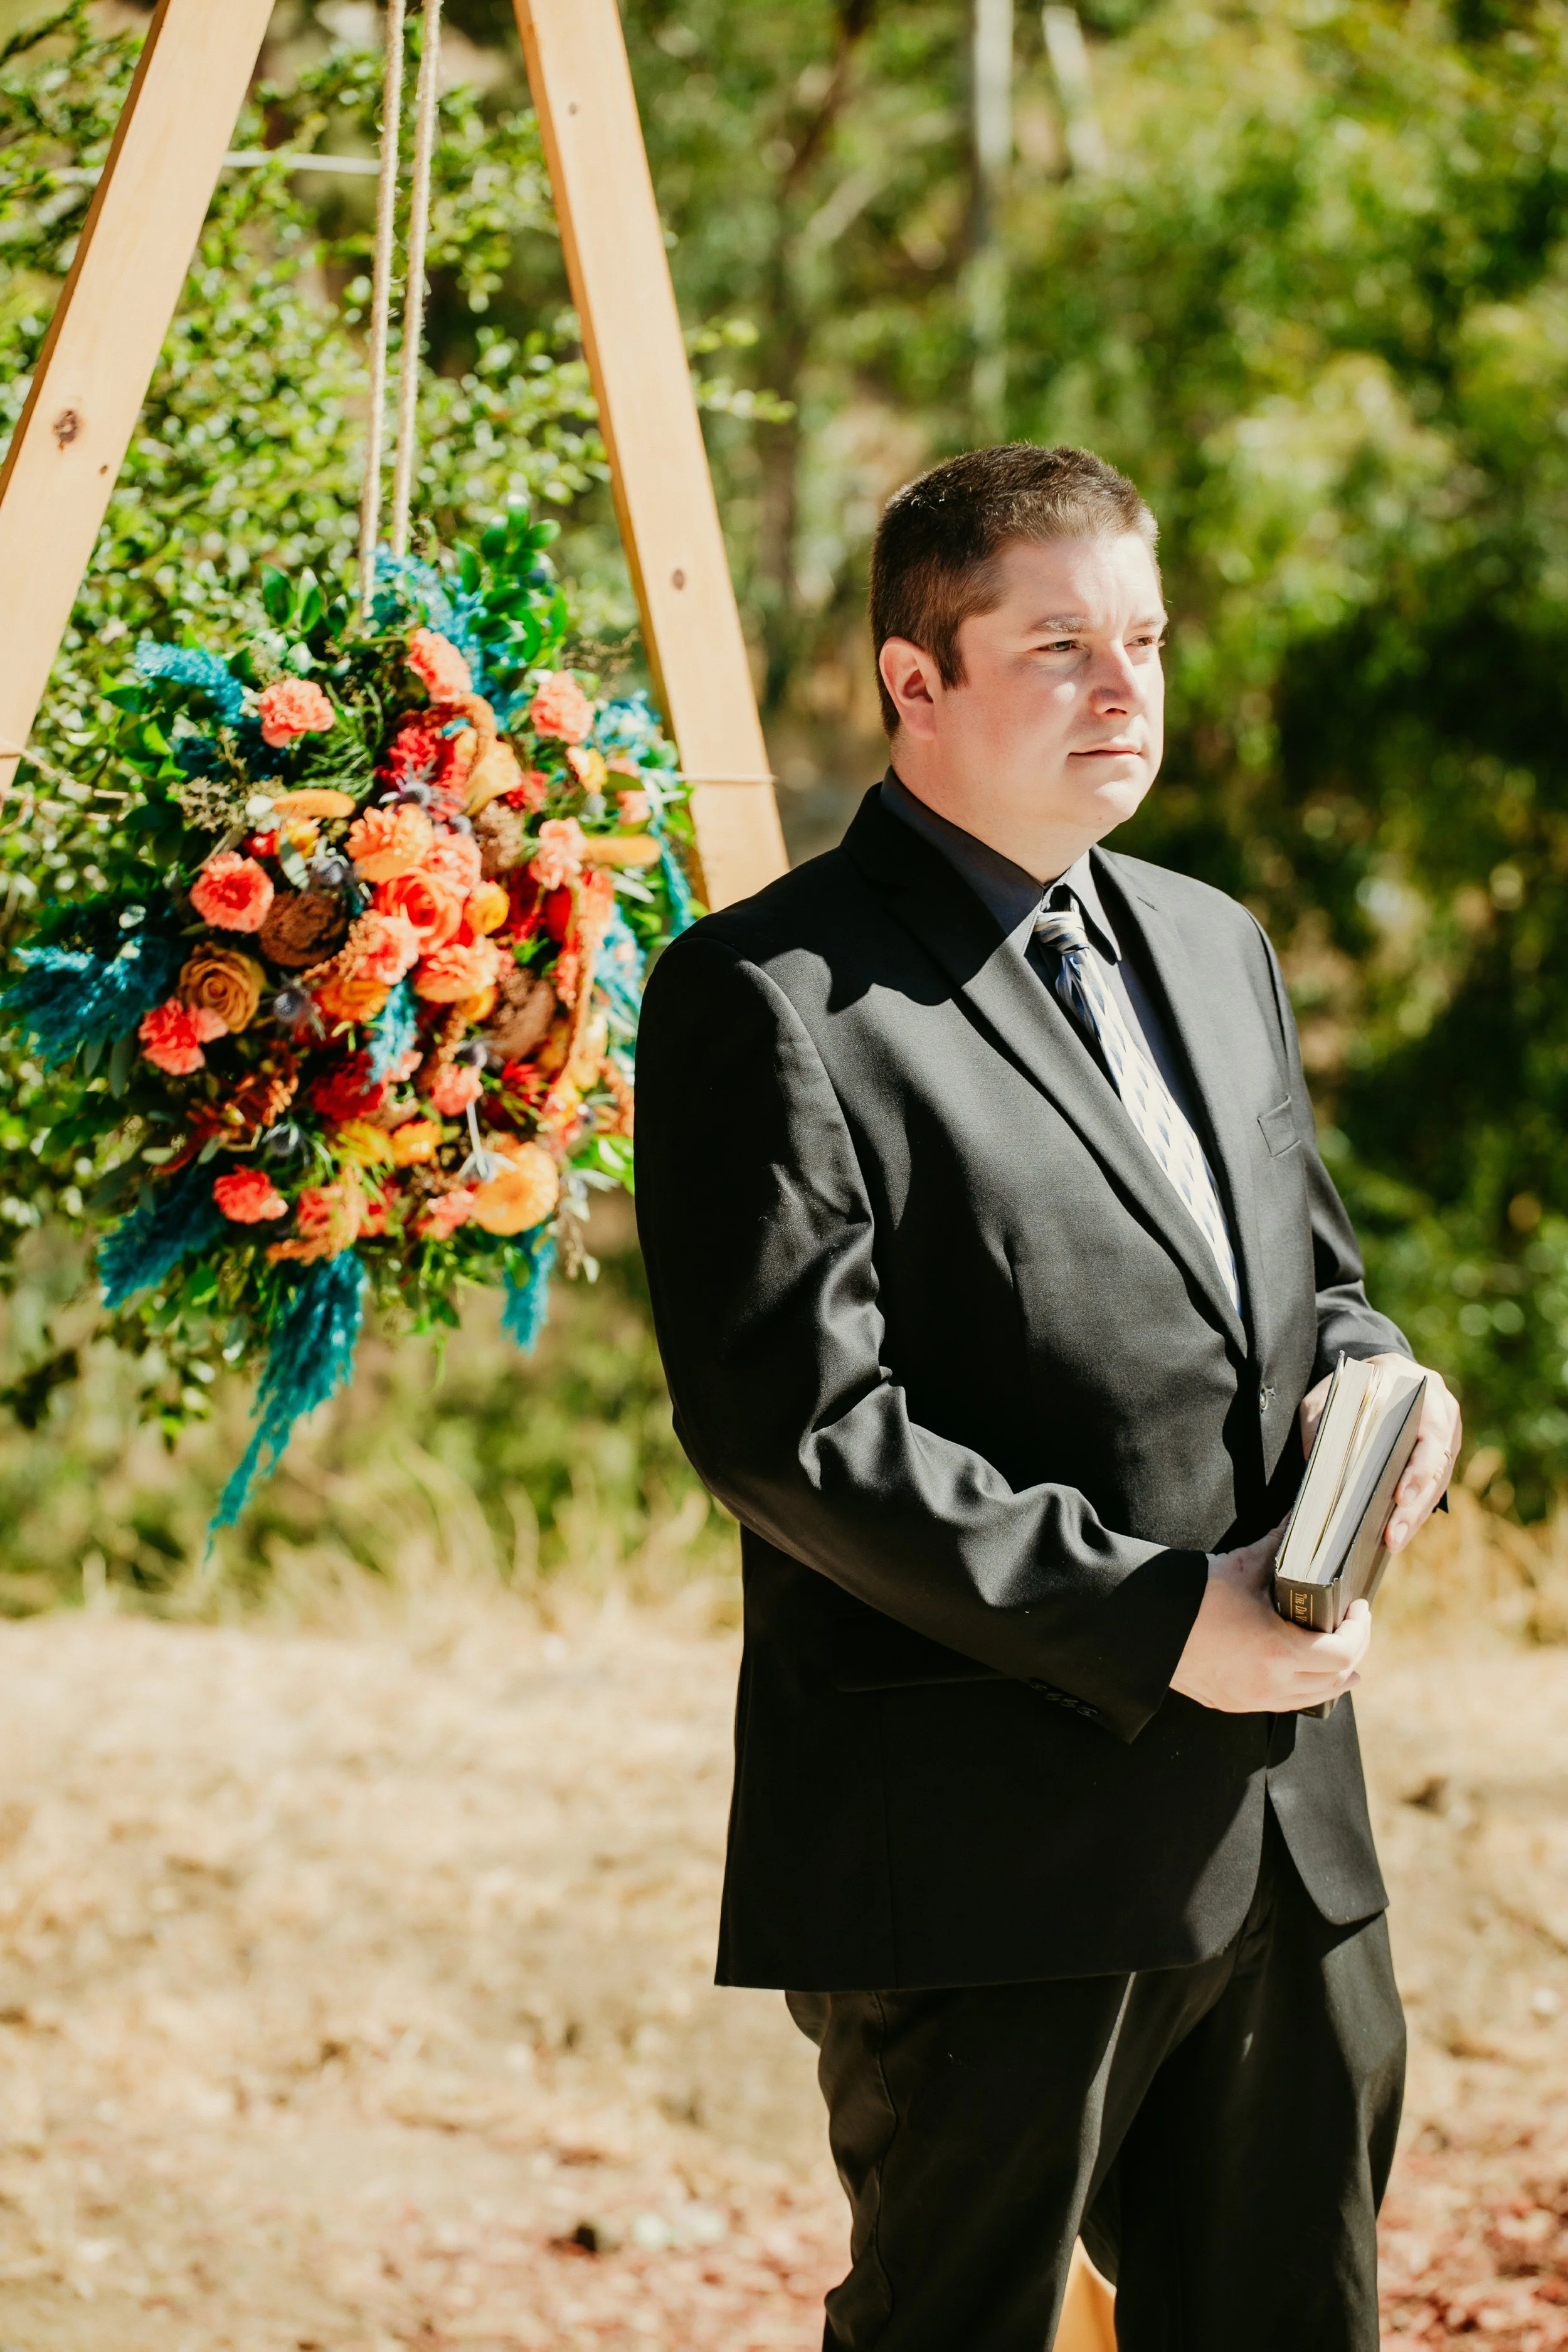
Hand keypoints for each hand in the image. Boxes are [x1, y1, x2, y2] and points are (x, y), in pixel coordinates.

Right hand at [1168, 1520, 1371, 1713]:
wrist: (1147, 1627)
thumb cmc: (1194, 1596)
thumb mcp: (1241, 1567)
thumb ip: (1278, 1545)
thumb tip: (1300, 1517)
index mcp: (1277, 1650)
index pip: (1342, 1654)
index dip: (1359, 1631)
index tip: (1357, 1608)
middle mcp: (1270, 1683)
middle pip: (1336, 1680)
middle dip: (1355, 1651)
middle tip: (1355, 1627)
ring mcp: (1253, 1698)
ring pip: (1315, 1698)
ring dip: (1336, 1678)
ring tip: (1348, 1661)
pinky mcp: (1236, 1703)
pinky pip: (1287, 1703)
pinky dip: (1307, 1689)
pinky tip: (1309, 1675)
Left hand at [1298, 1354, 1461, 1551]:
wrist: (1380, 1371)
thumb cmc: (1349, 1386)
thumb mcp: (1326, 1396)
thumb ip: (1321, 1424)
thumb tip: (1318, 1470)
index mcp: (1415, 1386)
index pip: (1424, 1432)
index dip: (1414, 1469)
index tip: (1399, 1497)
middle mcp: (1440, 1408)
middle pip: (1434, 1464)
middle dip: (1413, 1505)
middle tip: (1392, 1537)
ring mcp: (1448, 1431)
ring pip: (1437, 1481)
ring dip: (1415, 1515)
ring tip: (1392, 1543)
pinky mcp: (1444, 1452)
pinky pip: (1434, 1486)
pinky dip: (1415, 1509)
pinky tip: (1397, 1532)